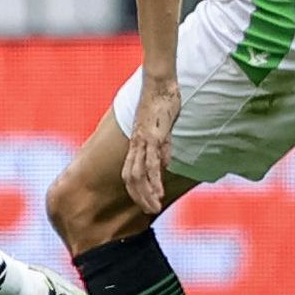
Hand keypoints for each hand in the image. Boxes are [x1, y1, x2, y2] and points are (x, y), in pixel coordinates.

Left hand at [124, 77, 179, 214]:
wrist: (159, 82)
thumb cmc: (161, 102)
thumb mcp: (162, 129)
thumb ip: (162, 147)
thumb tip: (164, 164)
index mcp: (136, 142)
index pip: (129, 172)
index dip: (135, 189)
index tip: (144, 203)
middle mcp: (136, 143)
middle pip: (130, 177)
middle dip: (138, 197)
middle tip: (149, 211)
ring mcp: (142, 140)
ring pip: (139, 173)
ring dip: (145, 193)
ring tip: (154, 207)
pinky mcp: (152, 135)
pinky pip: (151, 162)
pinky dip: (154, 179)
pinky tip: (159, 191)